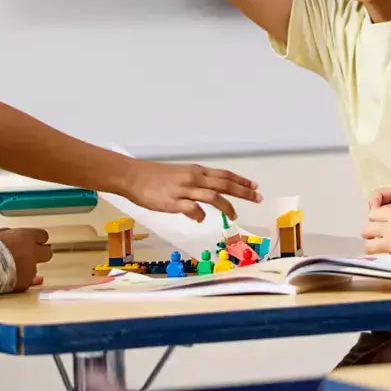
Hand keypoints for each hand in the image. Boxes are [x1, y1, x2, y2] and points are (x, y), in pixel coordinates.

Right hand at [0, 227, 52, 290]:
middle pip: (47, 252)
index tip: (34, 241)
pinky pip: (30, 281)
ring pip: (36, 268)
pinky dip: (24, 279)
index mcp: (26, 237)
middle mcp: (32, 252)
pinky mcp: (25, 283)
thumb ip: (8, 233)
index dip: (38, 239)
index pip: (43, 236)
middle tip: (32, 255)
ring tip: (14, 268)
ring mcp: (30, 269)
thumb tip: (11, 234)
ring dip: (29, 267)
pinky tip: (16, 278)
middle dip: (41, 253)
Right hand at [124, 160, 260, 220]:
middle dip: (243, 191)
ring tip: (234, 215)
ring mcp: (184, 190)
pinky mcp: (173, 202)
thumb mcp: (180, 175)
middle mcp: (193, 178)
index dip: (241, 181)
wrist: (133, 176)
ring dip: (227, 206)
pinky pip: (192, 209)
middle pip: (224, 184)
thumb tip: (205, 202)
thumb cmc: (155, 177)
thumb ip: (195, 185)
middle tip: (258, 197)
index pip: (224, 175)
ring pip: (213, 196)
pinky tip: (201, 220)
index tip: (255, 186)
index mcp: (196, 171)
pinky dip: (200, 215)